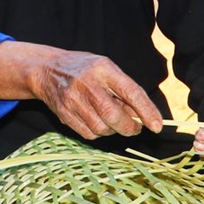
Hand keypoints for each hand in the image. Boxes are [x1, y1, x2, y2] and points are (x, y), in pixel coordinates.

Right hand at [28, 50, 163, 139]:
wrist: (46, 69)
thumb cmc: (85, 69)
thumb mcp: (107, 69)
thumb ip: (125, 89)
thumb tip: (144, 115)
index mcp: (103, 69)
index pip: (130, 92)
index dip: (146, 111)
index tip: (157, 126)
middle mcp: (87, 84)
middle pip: (113, 116)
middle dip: (129, 127)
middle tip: (136, 128)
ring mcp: (73, 100)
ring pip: (101, 128)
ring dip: (113, 131)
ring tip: (113, 121)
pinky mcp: (64, 114)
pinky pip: (88, 134)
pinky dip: (99, 133)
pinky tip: (98, 122)